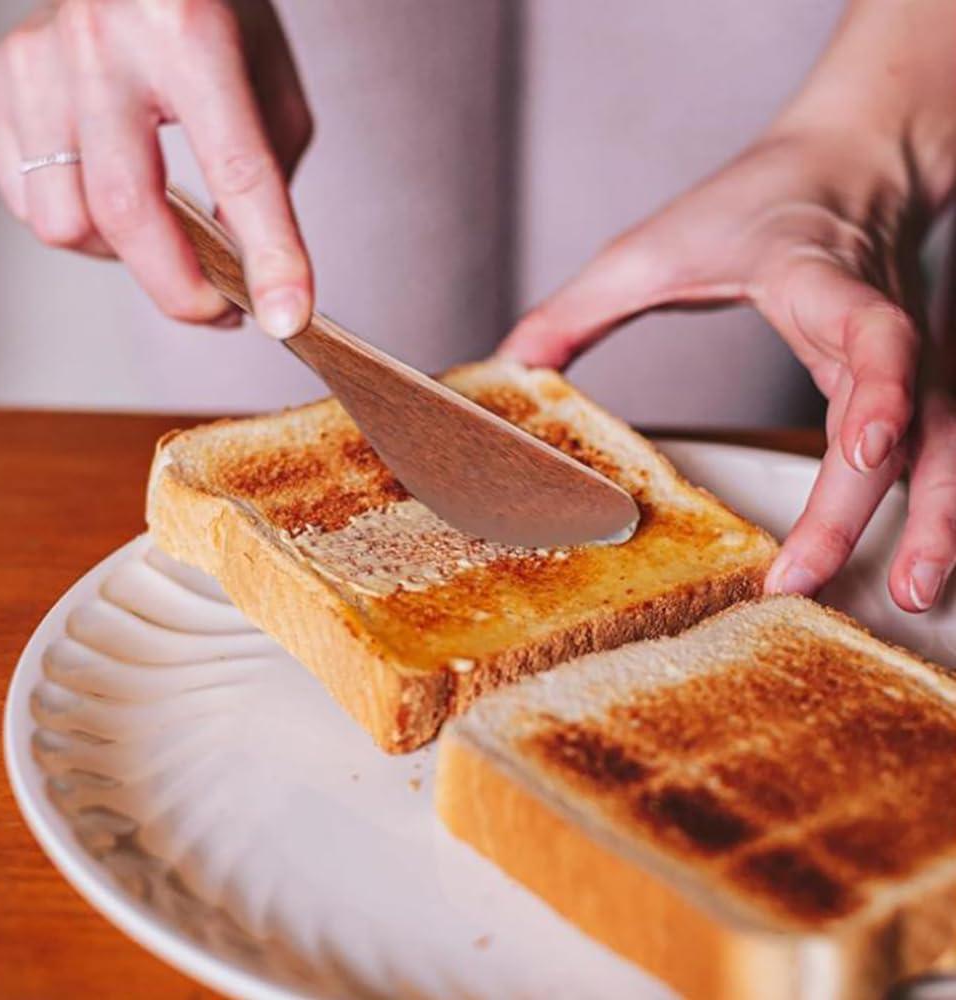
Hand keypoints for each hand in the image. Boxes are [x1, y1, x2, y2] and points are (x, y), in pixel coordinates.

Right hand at [0, 0, 313, 335]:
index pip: (237, 169)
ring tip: (163, 238)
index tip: (285, 319)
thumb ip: (263, 181)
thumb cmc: (214, 16)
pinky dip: (80, 227)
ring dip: (125, 258)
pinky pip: (28, 203)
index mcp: (190, 31)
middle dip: (183, 291)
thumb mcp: (269, 87)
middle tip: (222, 310)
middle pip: (127, 211)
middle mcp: (101, 40)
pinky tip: (114, 200)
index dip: (268, 256)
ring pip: (66, 222)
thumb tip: (241, 274)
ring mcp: (37, 60)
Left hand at [499, 128, 954, 611]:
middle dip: (859, 503)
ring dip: (936, 517)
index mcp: (821, 281)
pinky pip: (935, 446)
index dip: (880, 388)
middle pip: (905, 416)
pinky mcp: (914, 378)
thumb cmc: (759, 199)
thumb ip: (580, 308)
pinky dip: (932, 504)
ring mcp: (910, 354)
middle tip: (805, 579)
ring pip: (945, 439)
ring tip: (913, 593)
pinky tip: (916, 561)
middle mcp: (880, 323)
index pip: (871, 332)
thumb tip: (511, 367)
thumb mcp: (653, 248)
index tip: (866, 446)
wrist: (856, 158)